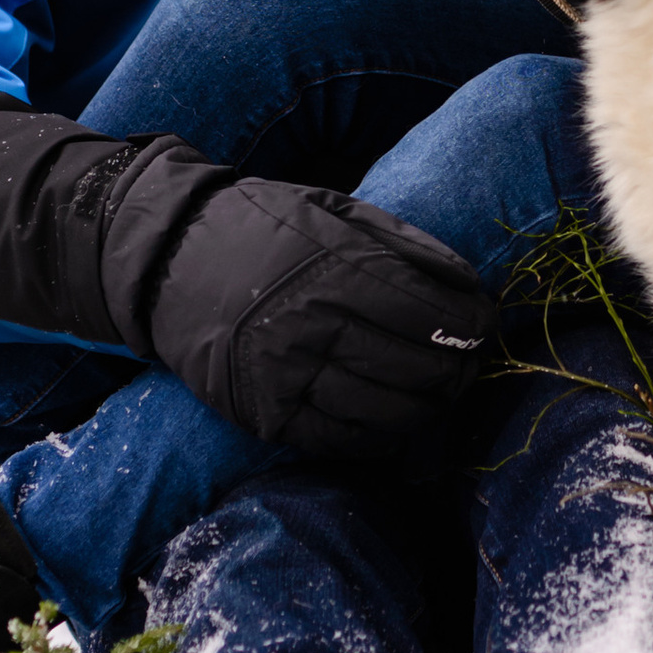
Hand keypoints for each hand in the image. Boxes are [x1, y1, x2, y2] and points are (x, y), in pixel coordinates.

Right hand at [148, 179, 498, 459]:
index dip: (470, 324)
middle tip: (467, 363)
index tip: (483, 324)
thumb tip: (470, 287)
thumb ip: (404, 246)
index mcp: (333, 270)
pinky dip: (380, 437)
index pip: (430, 314)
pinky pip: (342, 441)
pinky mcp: (264, 415)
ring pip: (387, 412)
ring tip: (438, 392)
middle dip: (457, 369)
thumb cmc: (262, 229)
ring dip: (427, 407)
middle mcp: (310, 327)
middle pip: (418, 368)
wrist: (169, 261)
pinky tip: (395, 419)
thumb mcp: (334, 212)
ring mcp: (284, 377)